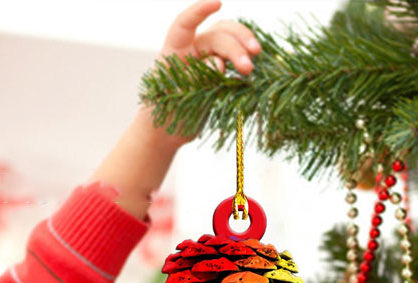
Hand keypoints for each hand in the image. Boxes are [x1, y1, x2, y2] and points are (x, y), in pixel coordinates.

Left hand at [142, 0, 260, 144]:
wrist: (166, 134)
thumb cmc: (162, 114)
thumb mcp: (174, 97)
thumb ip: (194, 78)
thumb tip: (219, 63)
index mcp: (174, 51)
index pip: (185, 23)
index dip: (200, 10)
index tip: (218, 3)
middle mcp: (193, 50)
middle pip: (218, 35)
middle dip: (235, 47)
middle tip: (248, 66)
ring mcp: (207, 61)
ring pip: (230, 42)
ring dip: (244, 50)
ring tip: (252, 67)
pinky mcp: (220, 74)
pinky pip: (235, 62)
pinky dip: (245, 64)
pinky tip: (254, 74)